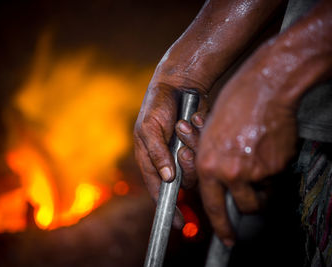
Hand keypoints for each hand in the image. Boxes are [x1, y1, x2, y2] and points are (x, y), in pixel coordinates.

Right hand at [133, 82, 206, 228]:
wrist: (178, 84)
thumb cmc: (157, 104)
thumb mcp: (149, 127)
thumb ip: (156, 152)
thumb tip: (168, 178)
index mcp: (151, 160)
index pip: (159, 191)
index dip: (169, 209)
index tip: (180, 224)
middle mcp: (168, 161)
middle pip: (184, 181)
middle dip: (187, 166)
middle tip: (184, 148)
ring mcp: (184, 153)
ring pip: (197, 167)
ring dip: (193, 146)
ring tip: (186, 125)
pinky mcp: (199, 144)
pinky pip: (206, 151)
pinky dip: (200, 135)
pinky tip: (195, 119)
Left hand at [183, 46, 298, 245]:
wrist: (263, 89)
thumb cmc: (234, 107)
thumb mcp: (210, 135)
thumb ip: (211, 162)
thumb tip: (216, 182)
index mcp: (208, 165)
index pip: (212, 205)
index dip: (221, 226)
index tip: (227, 237)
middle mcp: (229, 171)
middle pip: (244, 207)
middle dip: (250, 206)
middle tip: (254, 197)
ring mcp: (254, 169)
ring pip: (262, 193)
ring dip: (263, 187)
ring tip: (260, 163)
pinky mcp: (276, 164)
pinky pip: (275, 177)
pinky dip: (273, 169)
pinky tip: (267, 149)